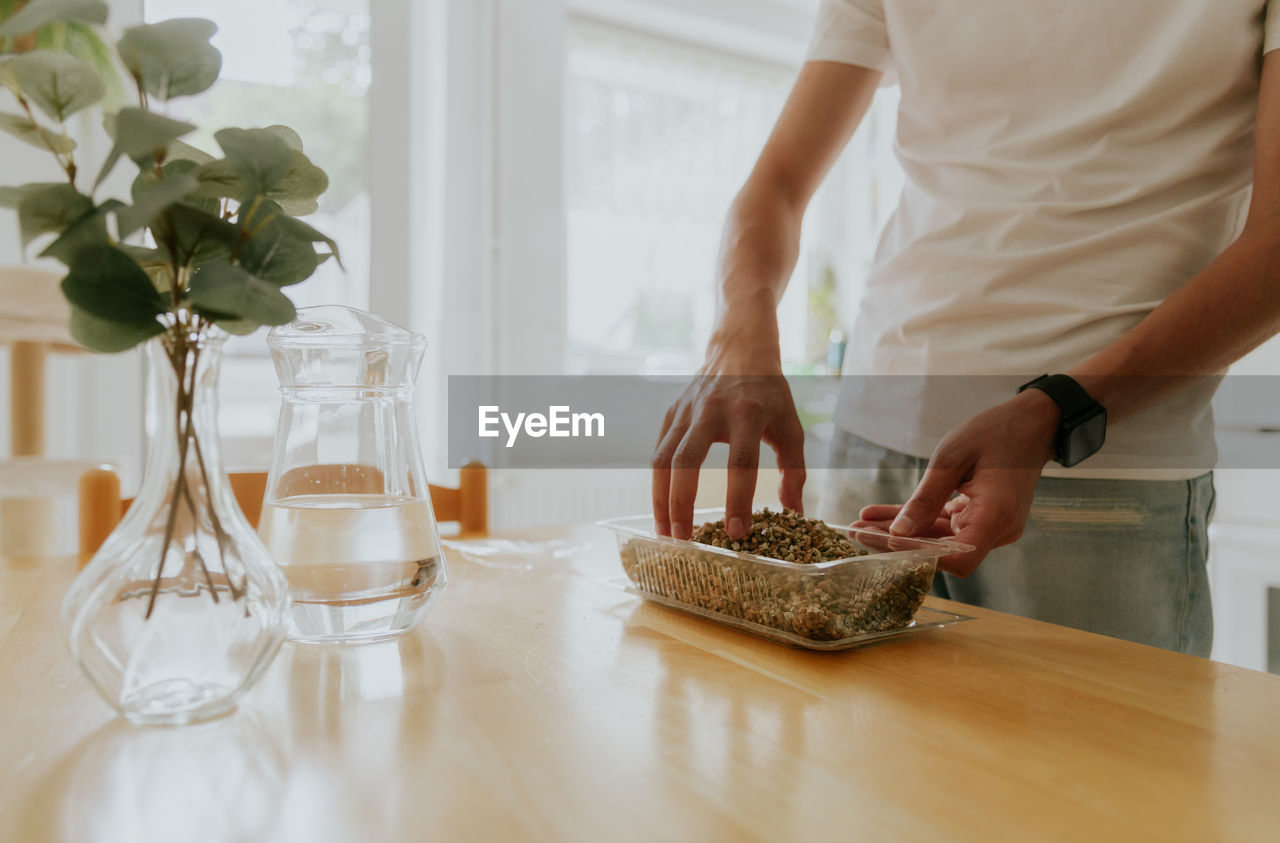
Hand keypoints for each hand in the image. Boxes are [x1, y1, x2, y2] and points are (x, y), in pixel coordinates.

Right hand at [651, 326, 805, 540]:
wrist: (740, 350)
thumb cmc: (770, 394)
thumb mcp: (791, 427)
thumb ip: (794, 470)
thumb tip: (794, 514)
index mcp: (748, 414)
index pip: (741, 462)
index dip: (738, 499)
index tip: (737, 532)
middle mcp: (712, 411)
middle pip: (687, 461)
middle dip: (682, 504)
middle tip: (685, 540)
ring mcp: (686, 411)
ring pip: (663, 459)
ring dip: (660, 500)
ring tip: (666, 533)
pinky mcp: (671, 414)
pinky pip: (658, 452)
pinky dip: (657, 484)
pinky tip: (663, 509)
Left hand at [853, 389, 1061, 575]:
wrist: (1031, 423)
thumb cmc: (996, 432)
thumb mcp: (952, 458)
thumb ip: (925, 498)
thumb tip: (898, 534)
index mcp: (996, 516)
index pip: (957, 559)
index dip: (920, 555)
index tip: (885, 542)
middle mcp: (997, 530)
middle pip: (942, 552)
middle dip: (896, 544)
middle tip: (856, 532)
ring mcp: (989, 527)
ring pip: (937, 538)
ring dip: (900, 531)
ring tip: (859, 524)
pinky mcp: (980, 518)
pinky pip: (943, 525)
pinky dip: (915, 520)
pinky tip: (878, 514)